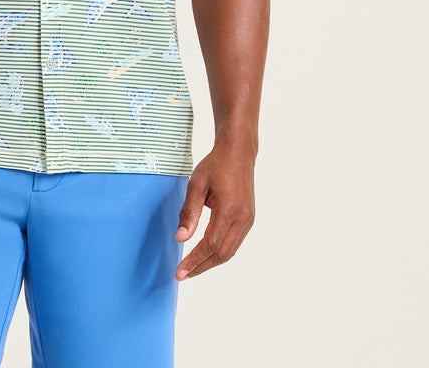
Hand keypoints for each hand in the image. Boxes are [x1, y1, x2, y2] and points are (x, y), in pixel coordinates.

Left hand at [174, 135, 255, 280]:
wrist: (238, 152)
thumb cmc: (215, 165)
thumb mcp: (196, 184)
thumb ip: (189, 212)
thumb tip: (180, 238)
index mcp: (229, 210)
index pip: (209, 245)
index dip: (193, 261)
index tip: (179, 272)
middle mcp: (243, 218)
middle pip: (221, 254)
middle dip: (201, 267)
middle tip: (182, 275)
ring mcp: (248, 220)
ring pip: (230, 251)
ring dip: (210, 262)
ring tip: (192, 269)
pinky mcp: (249, 218)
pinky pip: (234, 242)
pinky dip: (219, 252)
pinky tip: (206, 254)